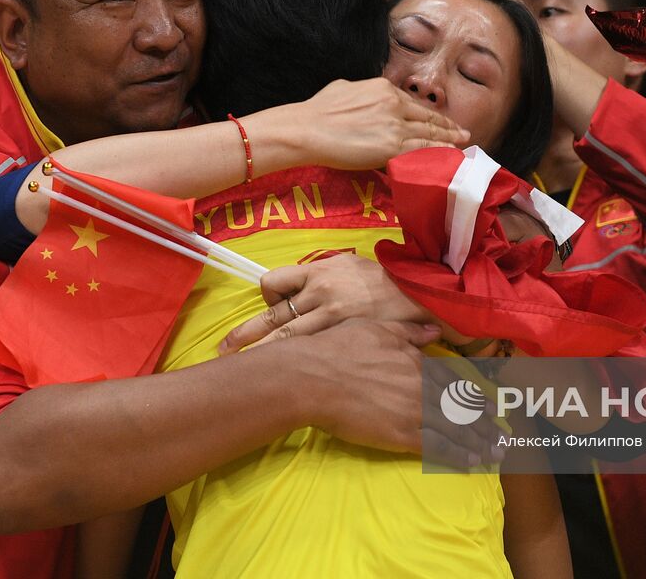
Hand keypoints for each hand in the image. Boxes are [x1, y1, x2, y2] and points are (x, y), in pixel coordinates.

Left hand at [219, 253, 430, 352]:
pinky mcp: (343, 338)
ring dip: (260, 353)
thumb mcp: (355, 268)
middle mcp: (319, 293)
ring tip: (239, 370)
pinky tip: (282, 377)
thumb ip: (330, 277)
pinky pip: (309, 351)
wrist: (422, 293)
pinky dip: (292, 362)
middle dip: (245, 335)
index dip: (267, 298)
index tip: (269, 309)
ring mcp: (330, 318)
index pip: (275, 283)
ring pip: (285, 338)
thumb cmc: (390, 280)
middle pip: (272, 316)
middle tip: (223, 350)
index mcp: (321, 272)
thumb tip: (310, 287)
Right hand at [294, 77, 469, 168]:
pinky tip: (448, 156)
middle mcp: (394, 104)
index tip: (440, 120)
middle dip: (447, 126)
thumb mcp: (344, 88)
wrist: (307, 129)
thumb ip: (363, 92)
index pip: (413, 104)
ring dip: (447, 140)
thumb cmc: (318, 111)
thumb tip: (366, 96)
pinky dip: (437, 153)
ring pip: (428, 134)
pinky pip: (421, 151)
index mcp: (383, 88)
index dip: (430, 114)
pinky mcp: (391, 146)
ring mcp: (394, 125)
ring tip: (461, 144)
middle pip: (426, 118)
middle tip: (463, 132)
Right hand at [299, 319, 504, 465]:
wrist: (313, 376)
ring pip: (455, 429)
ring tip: (495, 453)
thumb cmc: (340, 348)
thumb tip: (434, 331)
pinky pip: (435, 447)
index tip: (492, 409)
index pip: (454, 383)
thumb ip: (411, 332)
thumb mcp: (379, 329)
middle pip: (461, 409)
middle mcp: (422, 387)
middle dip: (485, 425)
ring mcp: (413, 412)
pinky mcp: (399, 435)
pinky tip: (471, 462)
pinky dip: (456, 454)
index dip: (475, 398)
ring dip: (478, 442)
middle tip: (503, 438)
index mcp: (418, 362)